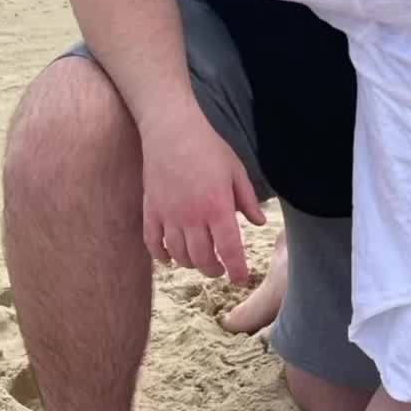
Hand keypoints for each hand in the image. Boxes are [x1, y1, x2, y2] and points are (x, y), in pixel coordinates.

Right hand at [140, 110, 266, 282]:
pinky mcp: (151, 210)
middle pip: (202, 259)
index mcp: (217, 207)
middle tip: (220, 269)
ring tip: (199, 262)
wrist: (171, 130)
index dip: (236, 270)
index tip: (241, 281)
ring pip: (179, 255)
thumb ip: (248, 199)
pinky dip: (161, 256)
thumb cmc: (208, 147)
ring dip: (191, 264)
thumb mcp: (236, 171)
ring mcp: (168, 216)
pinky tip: (170, 258)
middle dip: (214, 270)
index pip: (229, 250)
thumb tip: (260, 223)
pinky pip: (153, 243)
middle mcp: (192, 217)